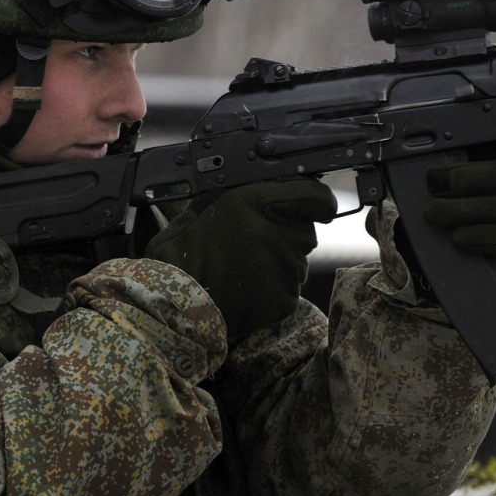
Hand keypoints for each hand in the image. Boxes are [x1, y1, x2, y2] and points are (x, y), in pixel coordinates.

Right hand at [146, 179, 337, 341]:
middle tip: (254, 248)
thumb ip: (237, 196)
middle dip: (288, 237)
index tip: (323, 206)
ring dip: (280, 265)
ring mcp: (283, 266)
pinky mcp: (285, 297)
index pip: (310, 195)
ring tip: (245, 273)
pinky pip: (290, 290)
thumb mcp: (202, 209)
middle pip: (305, 232)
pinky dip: (275, 292)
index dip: (319, 201)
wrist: (173, 307)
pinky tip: (249, 292)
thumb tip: (263, 188)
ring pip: (298, 262)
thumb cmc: (181, 257)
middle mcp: (274, 232)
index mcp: (252, 203)